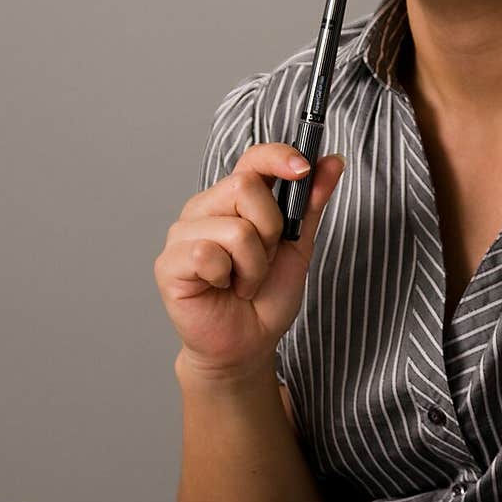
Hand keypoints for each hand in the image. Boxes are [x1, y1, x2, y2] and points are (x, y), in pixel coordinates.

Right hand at [154, 144, 345, 376]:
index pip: (252, 158)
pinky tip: (223, 289)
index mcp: (233, 198)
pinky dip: (228, 279)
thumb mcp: (298, 247)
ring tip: (245, 282)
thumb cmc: (266, 296)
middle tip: (265, 259)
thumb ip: (311, 205)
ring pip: (235, 229)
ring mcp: (182, 234)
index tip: (304, 168)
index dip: (278, 157)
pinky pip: (207, 255)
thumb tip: (332, 161)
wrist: (248, 344)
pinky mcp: (168, 263)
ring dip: (254, 266)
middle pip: (246, 186)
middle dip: (271, 230)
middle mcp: (204, 208)